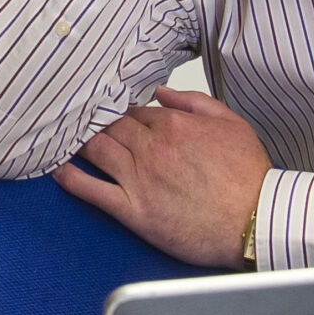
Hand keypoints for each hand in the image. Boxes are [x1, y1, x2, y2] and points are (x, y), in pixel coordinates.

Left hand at [53, 87, 269, 266]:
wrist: (256, 222)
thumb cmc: (248, 177)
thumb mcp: (231, 123)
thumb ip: (194, 102)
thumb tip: (162, 92)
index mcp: (173, 125)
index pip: (133, 112)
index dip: (121, 113)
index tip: (110, 115)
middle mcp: (151, 149)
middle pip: (110, 128)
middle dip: (95, 123)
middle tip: (81, 123)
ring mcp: (140, 180)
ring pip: (97, 151)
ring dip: (78, 142)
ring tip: (64, 138)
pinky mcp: (135, 211)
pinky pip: (93, 190)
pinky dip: (71, 179)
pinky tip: (57, 171)